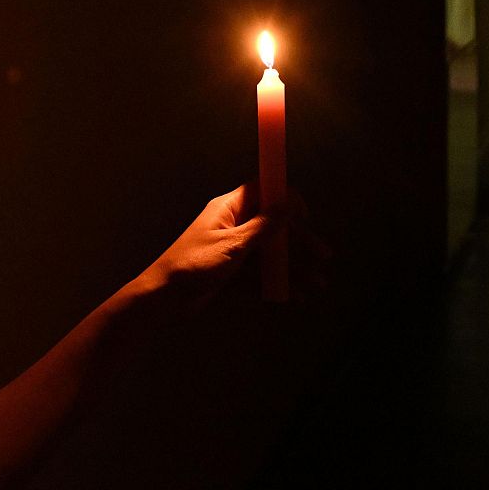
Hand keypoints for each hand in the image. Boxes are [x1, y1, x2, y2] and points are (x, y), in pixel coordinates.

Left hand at [127, 184, 327, 319]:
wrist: (163, 299)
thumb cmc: (192, 265)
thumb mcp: (232, 245)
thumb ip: (262, 227)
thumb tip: (288, 205)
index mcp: (229, 208)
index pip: (264, 190)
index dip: (287, 198)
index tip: (305, 216)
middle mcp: (234, 226)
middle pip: (274, 226)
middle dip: (300, 241)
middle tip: (324, 257)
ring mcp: (234, 251)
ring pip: (271, 254)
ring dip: (295, 267)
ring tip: (317, 285)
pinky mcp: (232, 274)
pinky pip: (261, 275)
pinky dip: (279, 283)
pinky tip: (297, 296)